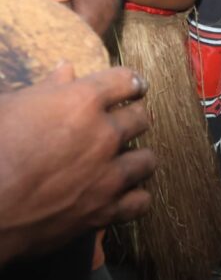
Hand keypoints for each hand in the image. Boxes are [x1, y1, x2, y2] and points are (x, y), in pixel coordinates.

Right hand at [0, 64, 154, 261]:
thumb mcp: (9, 108)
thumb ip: (45, 88)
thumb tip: (66, 68)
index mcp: (81, 102)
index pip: (126, 80)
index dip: (130, 82)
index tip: (132, 87)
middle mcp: (104, 135)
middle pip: (142, 118)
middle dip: (133, 119)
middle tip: (121, 124)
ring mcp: (107, 174)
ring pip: (147, 160)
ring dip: (137, 158)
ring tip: (125, 161)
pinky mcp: (104, 210)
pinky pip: (141, 202)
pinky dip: (134, 198)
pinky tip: (123, 195)